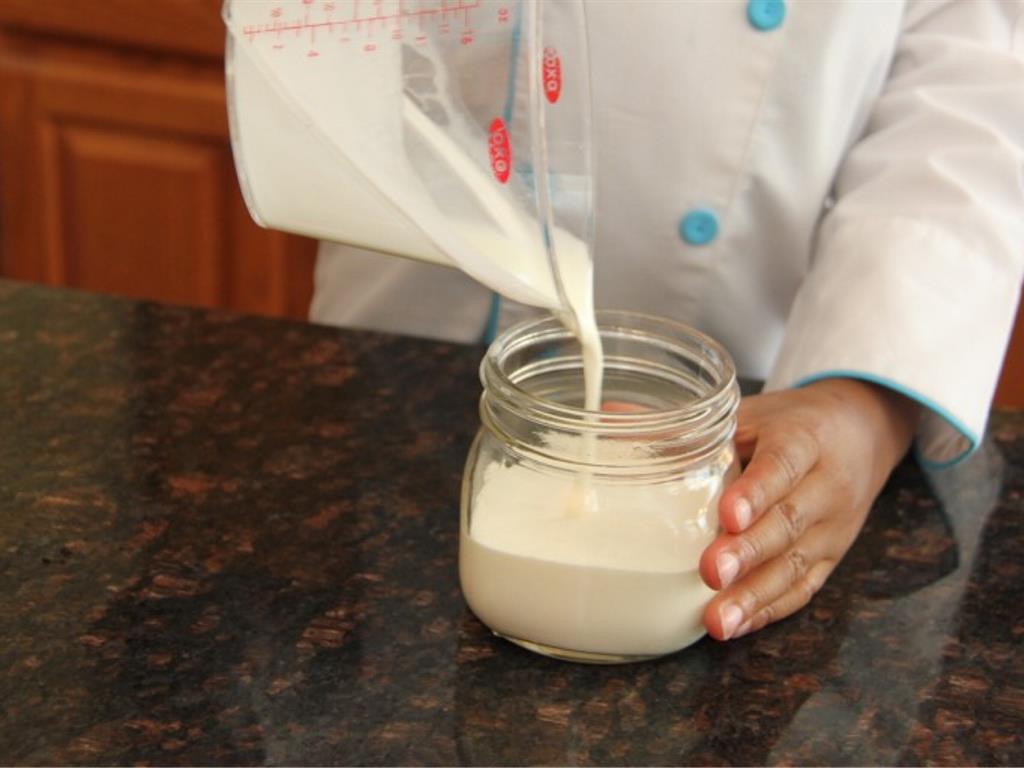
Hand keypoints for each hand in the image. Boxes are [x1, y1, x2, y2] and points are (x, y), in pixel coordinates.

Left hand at [700, 378, 919, 639]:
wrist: (862, 434)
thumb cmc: (793, 424)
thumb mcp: (753, 413)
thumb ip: (696, 426)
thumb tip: (614, 415)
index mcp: (805, 439)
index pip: (782, 465)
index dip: (756, 492)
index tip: (728, 515)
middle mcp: (827, 486)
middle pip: (790, 522)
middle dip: (749, 552)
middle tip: (712, 573)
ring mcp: (834, 527)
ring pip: (797, 565)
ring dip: (756, 596)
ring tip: (719, 620)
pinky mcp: (833, 557)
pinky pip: (804, 589)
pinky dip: (770, 610)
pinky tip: (738, 624)